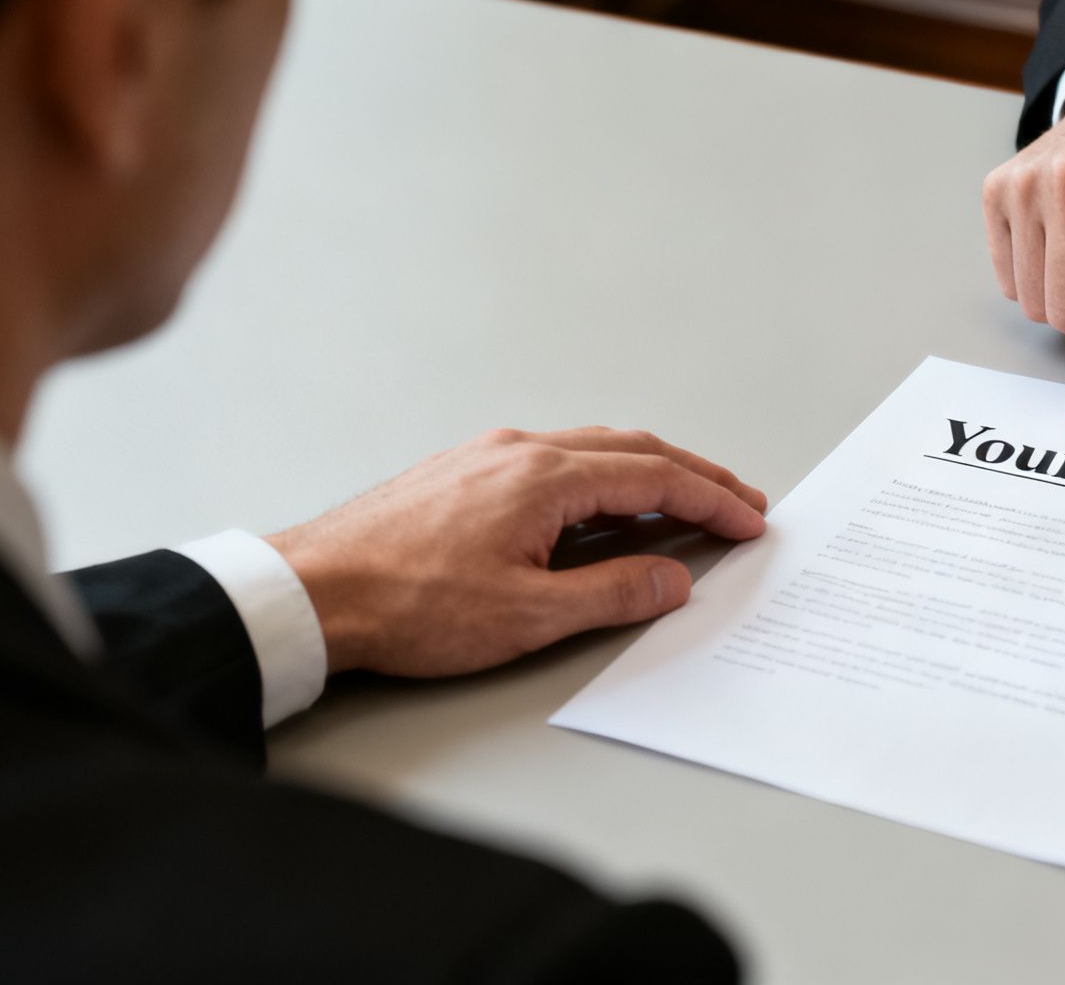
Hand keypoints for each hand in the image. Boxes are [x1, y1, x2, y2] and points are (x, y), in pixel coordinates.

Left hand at [265, 427, 768, 675]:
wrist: (313, 592)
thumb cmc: (407, 605)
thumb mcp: (528, 616)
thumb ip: (613, 593)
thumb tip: (674, 579)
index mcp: (544, 477)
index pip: (654, 477)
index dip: (712, 498)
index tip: (751, 519)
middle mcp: (519, 450)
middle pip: (630, 448)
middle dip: (692, 475)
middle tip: (737, 502)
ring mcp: (487, 455)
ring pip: (590, 449)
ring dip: (645, 472)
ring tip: (681, 503)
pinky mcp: (461, 473)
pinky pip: (553, 460)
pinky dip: (599, 477)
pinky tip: (599, 508)